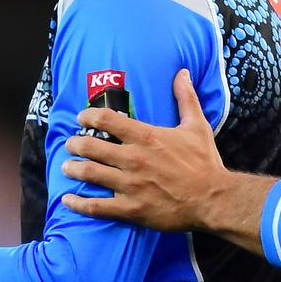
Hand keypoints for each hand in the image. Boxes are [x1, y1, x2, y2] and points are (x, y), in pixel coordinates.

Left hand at [63, 69, 274, 254]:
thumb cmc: (205, 162)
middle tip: (71, 144)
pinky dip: (78, 203)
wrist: (213, 198)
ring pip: (89, 173)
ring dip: (73, 168)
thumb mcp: (197, 125)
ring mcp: (129, 185)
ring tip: (67, 167)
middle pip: (91, 146)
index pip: (106, 119)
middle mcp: (133, 158)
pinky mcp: (130, 209)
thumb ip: (186, 97)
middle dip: (76, 144)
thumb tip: (183, 72)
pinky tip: (68, 199)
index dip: (88, 116)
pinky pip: (96, 206)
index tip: (82, 118)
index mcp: (146, 136)